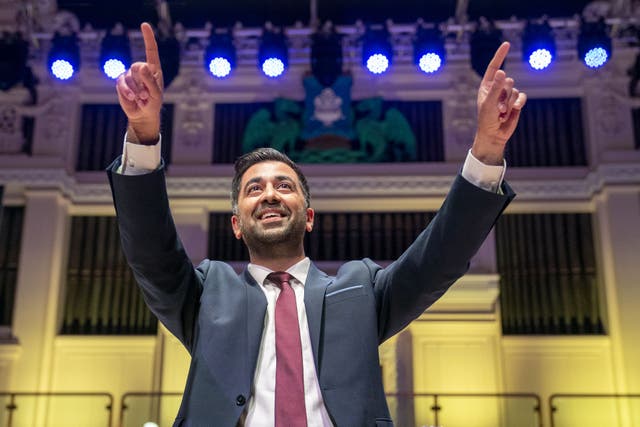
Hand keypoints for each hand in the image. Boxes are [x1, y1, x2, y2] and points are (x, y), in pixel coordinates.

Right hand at [115, 22, 163, 143]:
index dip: (147, 37)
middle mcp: (141, 69)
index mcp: (153, 69)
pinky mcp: (121, 82)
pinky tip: (133, 99)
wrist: (143, 115)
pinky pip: (121, 83)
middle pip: (137, 68)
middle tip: (147, 95)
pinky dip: (127, 92)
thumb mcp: (155, 94)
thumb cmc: (153, 104)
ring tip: (141, 99)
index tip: (144, 25)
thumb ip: (150, 80)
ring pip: (128, 76)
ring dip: (135, 90)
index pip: (151, 50)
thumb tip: (142, 66)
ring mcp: (130, 75)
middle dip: (142, 84)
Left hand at [473, 42, 526, 164]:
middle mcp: (497, 88)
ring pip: (515, 89)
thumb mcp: (490, 103)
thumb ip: (496, 88)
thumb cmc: (486, 119)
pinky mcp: (516, 102)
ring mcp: (507, 95)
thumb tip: (502, 71)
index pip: (493, 67)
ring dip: (509, 102)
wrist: (494, 135)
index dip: (500, 55)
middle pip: (507, 80)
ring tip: (501, 113)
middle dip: (504, 95)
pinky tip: (514, 110)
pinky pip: (522, 96)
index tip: (507, 44)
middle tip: (496, 108)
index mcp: (487, 86)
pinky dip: (519, 103)